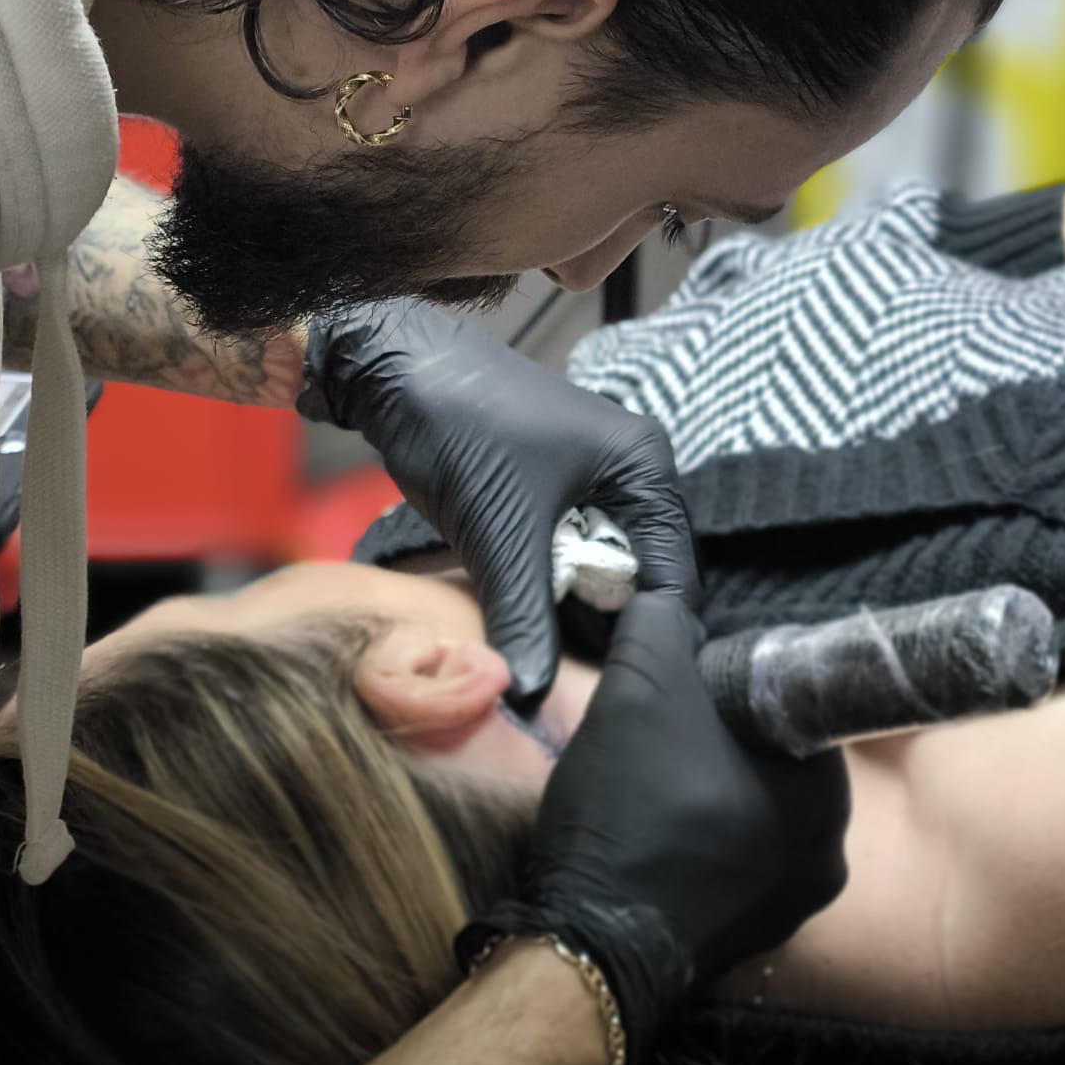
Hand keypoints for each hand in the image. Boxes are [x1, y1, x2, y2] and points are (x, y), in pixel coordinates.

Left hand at [298, 302, 697, 708]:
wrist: (391, 368)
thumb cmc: (458, 427)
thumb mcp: (497, 532)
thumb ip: (525, 617)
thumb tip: (532, 697)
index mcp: (644, 469)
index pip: (673, 576)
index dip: (647, 637)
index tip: (618, 691)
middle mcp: (632, 473)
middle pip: (641, 578)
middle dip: (610, 631)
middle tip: (581, 687)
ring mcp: (593, 481)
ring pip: (599, 573)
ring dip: (574, 615)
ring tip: (550, 662)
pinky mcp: (552, 492)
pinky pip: (567, 557)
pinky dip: (549, 591)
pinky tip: (528, 624)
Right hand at [460, 593, 852, 1063]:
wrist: (588, 943)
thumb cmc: (627, 810)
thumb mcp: (636, 688)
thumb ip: (663, 625)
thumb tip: (672, 598)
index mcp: (826, 787)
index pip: (784, 707)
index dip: (724, 692)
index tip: (675, 699)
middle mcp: (832, 851)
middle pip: (771, 762)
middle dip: (720, 745)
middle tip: (657, 743)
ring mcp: (797, 905)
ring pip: (755, 814)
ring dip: (713, 796)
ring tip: (652, 791)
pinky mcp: (758, 941)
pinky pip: (737, 866)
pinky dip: (705, 848)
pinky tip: (658, 841)